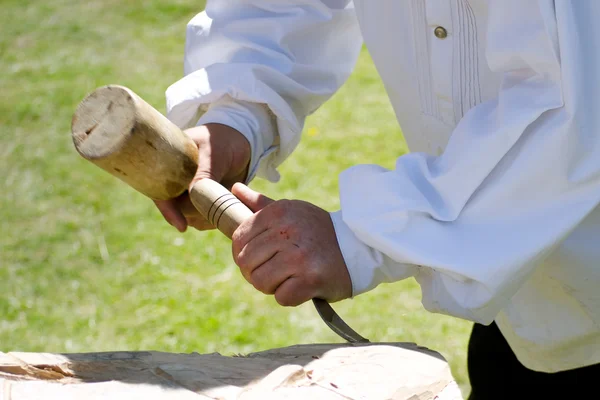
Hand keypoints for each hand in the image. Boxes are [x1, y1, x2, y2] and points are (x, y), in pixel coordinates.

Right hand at [154, 123, 250, 231]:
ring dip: (209, 216)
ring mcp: (191, 193)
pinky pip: (207, 217)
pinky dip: (218, 216)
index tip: (182, 226)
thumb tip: (193, 194)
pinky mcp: (205, 200)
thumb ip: (205, 172)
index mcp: (169, 166)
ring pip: (194, 217)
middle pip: (179, 210)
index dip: (168, 211)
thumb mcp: (213, 152)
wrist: (241, 140)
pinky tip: (230, 205)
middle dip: (197, 214)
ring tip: (227, 198)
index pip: (161, 194)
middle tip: (219, 204)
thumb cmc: (222, 140)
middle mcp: (177, 182)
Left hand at [230, 183, 351, 305]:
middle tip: (277, 270)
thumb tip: (234, 188)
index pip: (239, 239)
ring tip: (290, 277)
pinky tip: (303, 285)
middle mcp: (287, 231)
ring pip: (260, 282)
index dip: (244, 253)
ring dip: (272, 285)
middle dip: (257, 271)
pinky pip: (282, 297)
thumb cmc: (319, 230)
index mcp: (278, 213)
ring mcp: (299, 256)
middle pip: (246, 262)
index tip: (262, 256)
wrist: (360, 247)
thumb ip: (260, 204)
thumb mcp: (291, 211)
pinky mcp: (311, 279)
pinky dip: (290, 296)